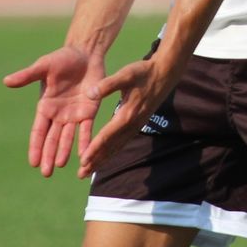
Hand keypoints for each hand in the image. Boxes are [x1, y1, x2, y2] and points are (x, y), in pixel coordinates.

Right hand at [3, 45, 105, 177]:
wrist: (85, 54)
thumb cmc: (62, 59)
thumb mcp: (44, 67)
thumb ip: (27, 76)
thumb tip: (6, 81)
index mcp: (45, 107)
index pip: (38, 130)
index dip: (35, 146)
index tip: (32, 162)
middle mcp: (59, 115)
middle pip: (52, 139)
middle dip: (48, 155)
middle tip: (45, 173)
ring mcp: (74, 115)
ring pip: (68, 138)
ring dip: (64, 151)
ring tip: (61, 165)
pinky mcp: (90, 111)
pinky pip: (87, 129)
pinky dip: (85, 141)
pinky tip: (85, 154)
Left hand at [77, 55, 181, 178]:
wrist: (164, 74)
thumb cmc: (144, 72)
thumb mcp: (126, 74)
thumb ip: (108, 84)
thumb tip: (89, 93)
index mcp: (127, 114)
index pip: (107, 135)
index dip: (95, 148)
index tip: (83, 160)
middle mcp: (131, 124)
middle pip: (111, 146)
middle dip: (96, 160)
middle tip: (81, 174)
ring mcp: (135, 126)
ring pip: (117, 147)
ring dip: (102, 160)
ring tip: (88, 171)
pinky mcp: (137, 124)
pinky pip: (122, 142)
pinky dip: (112, 152)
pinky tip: (105, 157)